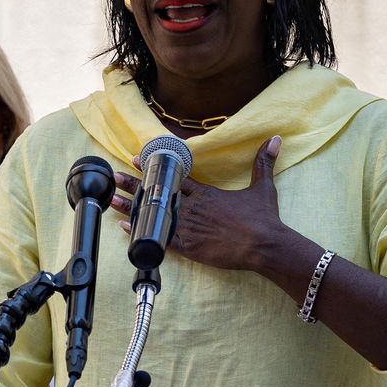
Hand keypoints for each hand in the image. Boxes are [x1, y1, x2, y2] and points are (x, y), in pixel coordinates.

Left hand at [111, 136, 286, 273]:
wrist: (265, 245)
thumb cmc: (263, 218)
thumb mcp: (263, 187)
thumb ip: (263, 162)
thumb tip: (275, 139)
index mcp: (206, 193)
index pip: (173, 176)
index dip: (153, 167)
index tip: (135, 158)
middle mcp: (193, 208)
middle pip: (157, 193)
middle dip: (133, 184)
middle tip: (113, 176)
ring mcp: (189, 227)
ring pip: (154, 215)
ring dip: (131, 208)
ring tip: (111, 200)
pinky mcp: (189, 247)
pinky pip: (161, 239)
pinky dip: (143, 233)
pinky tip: (126, 228)